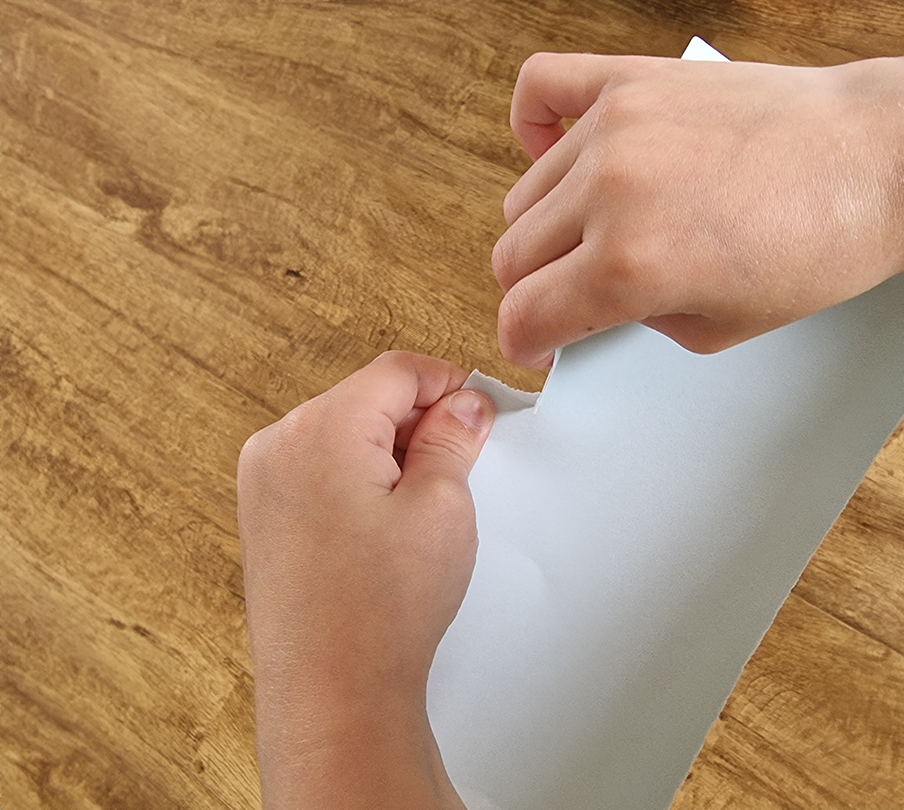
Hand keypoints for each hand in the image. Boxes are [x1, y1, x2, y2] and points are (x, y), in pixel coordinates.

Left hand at [237, 351, 494, 809]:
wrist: (331, 695)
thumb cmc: (380, 611)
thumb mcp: (442, 508)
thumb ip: (453, 439)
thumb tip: (463, 404)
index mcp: (321, 429)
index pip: (396, 371)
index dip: (447, 383)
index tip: (478, 412)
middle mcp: (278, 445)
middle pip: (365, 398)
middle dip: (417, 420)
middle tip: (460, 466)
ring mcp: (262, 482)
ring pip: (343, 432)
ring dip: (389, 450)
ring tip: (422, 508)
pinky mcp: (262, 516)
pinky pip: (320, 467)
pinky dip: (359, 476)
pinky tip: (386, 526)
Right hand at [492, 51, 903, 367]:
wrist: (879, 159)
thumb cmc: (821, 246)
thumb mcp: (718, 329)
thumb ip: (632, 321)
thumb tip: (589, 305)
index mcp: (629, 266)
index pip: (524, 316)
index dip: (527, 343)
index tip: (537, 344)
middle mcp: (609, 190)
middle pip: (513, 256)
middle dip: (536, 293)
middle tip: (576, 299)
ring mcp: (617, 126)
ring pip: (525, 195)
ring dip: (546, 230)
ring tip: (598, 233)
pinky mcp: (634, 79)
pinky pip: (541, 88)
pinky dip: (531, 125)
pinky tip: (557, 150)